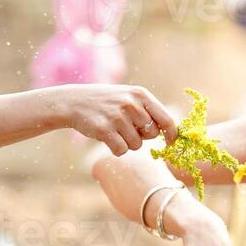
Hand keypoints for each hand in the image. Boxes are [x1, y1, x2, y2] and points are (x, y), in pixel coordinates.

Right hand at [62, 84, 178, 155]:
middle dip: (142, 136)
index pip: (167, 119)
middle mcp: (131, 104)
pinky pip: (121, 151)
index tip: (171, 143)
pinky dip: (116, 149)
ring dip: (127, 143)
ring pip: (137, 145)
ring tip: (114, 130)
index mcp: (141, 95)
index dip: (172, 134)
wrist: (74, 102)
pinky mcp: (105, 130)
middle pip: (152, 135)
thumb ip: (148, 111)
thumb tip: (170, 132)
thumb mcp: (129, 98)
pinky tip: (107, 138)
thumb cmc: (107, 103)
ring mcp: (118, 117)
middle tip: (126, 128)